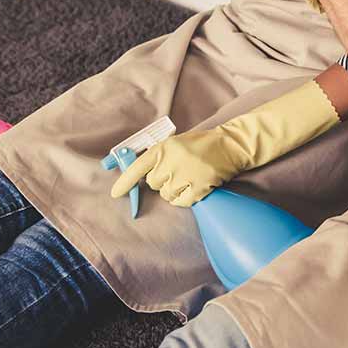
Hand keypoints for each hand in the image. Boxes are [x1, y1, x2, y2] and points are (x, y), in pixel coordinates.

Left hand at [110, 128, 245, 207]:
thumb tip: (140, 176)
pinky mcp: (198, 187)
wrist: (231, 145)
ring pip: (167, 195)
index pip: (138, 167)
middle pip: (153, 184)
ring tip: (189, 177)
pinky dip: (185, 198)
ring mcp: (185, 175)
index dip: (125, 182)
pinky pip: (181, 202)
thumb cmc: (201, 145)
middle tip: (178, 171)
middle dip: (163, 181)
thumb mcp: (176, 144)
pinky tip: (195, 185)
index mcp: (164, 147)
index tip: (115, 194)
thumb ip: (158, 158)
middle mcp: (172, 160)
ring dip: (175, 190)